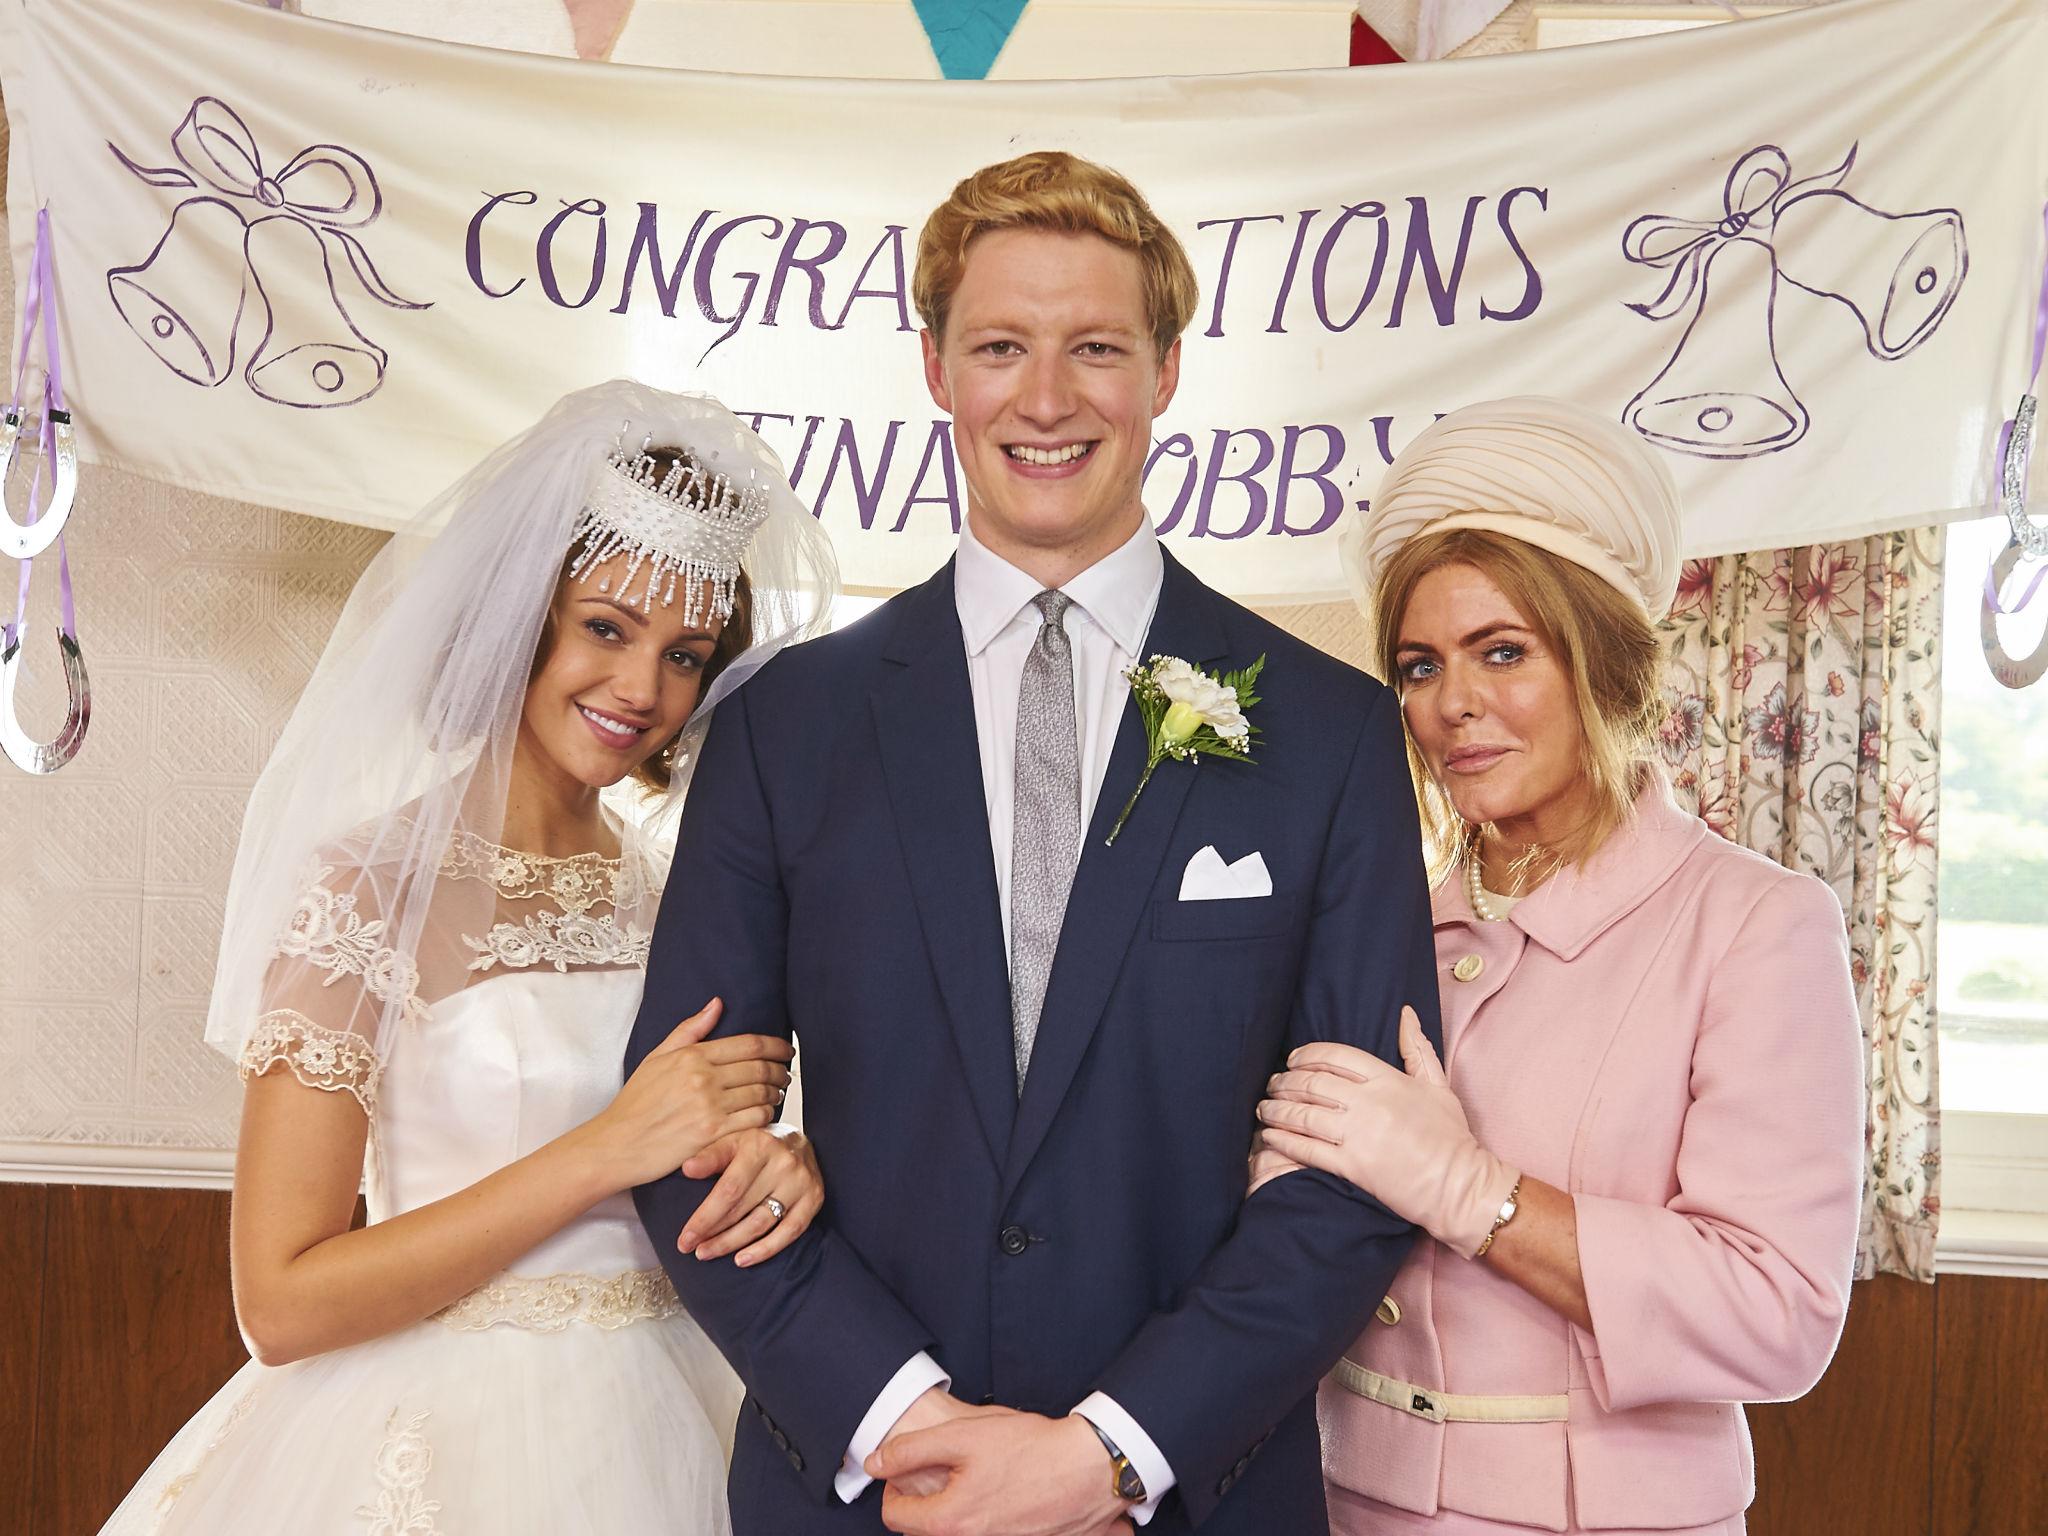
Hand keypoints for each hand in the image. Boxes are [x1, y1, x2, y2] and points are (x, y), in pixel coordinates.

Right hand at [578, 1000, 793, 1190]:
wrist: (616, 1144)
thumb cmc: (636, 1102)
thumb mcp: (656, 1057)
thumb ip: (690, 1030)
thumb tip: (717, 1003)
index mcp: (692, 1056)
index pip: (750, 1044)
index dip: (777, 1046)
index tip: (787, 1050)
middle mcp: (703, 1078)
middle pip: (761, 1068)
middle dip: (782, 1070)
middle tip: (787, 1073)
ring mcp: (709, 1107)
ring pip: (762, 1094)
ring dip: (777, 1094)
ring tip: (778, 1094)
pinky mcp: (713, 1134)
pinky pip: (754, 1120)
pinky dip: (767, 1116)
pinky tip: (766, 1115)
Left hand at [676, 1124, 821, 1264]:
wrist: (797, 1141)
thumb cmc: (756, 1144)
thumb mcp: (732, 1139)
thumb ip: (710, 1155)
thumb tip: (687, 1169)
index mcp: (759, 1145)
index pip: (729, 1189)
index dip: (705, 1217)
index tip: (685, 1238)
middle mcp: (783, 1163)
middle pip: (743, 1208)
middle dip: (713, 1233)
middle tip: (692, 1248)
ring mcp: (801, 1183)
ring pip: (762, 1223)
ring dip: (732, 1244)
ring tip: (708, 1253)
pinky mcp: (814, 1199)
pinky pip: (790, 1232)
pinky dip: (765, 1249)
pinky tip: (742, 1259)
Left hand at [868, 1410, 1129, 1535]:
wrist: (1091, 1469)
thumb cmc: (1032, 1450)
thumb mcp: (963, 1435)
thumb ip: (911, 1450)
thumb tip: (876, 1464)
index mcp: (950, 1521)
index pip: (897, 1518)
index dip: (893, 1489)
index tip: (902, 1474)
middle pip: (927, 1530)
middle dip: (925, 1502)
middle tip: (941, 1473)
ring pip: (960, 1533)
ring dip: (958, 1510)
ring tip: (976, 1480)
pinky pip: (993, 1533)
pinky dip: (990, 1518)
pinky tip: (1004, 1493)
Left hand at [1256, 1007, 1517, 1257]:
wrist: (1460, 1187)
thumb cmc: (1451, 1137)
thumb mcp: (1438, 1086)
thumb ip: (1417, 1049)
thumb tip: (1406, 1013)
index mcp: (1388, 1079)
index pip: (1336, 1056)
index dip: (1307, 1055)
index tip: (1292, 1060)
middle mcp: (1370, 1103)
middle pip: (1312, 1083)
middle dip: (1284, 1082)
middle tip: (1271, 1084)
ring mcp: (1359, 1135)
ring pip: (1304, 1114)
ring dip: (1276, 1110)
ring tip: (1264, 1109)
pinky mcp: (1353, 1167)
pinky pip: (1307, 1149)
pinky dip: (1283, 1141)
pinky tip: (1269, 1137)